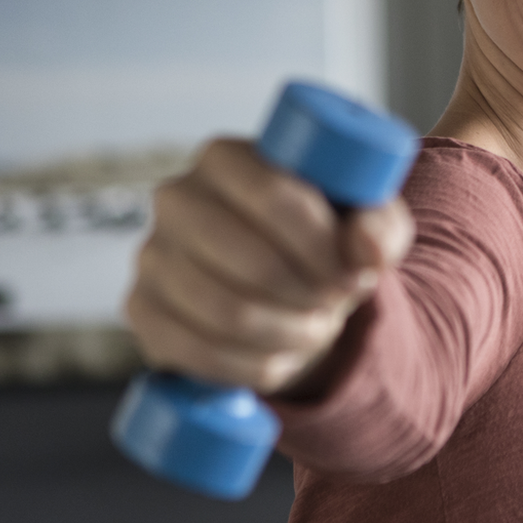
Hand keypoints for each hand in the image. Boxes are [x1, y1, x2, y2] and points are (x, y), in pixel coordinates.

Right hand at [123, 138, 414, 394]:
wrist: (283, 285)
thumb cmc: (324, 240)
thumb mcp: (366, 222)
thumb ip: (381, 226)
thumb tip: (368, 253)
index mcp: (225, 157)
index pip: (272, 194)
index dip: (321, 244)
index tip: (357, 275)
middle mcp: (175, 198)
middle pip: (248, 259)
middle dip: (307, 293)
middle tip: (336, 305)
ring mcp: (151, 256)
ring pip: (225, 310)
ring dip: (286, 332)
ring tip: (315, 329)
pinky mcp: (141, 311)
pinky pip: (196, 351)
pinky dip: (250, 365)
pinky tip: (279, 359)